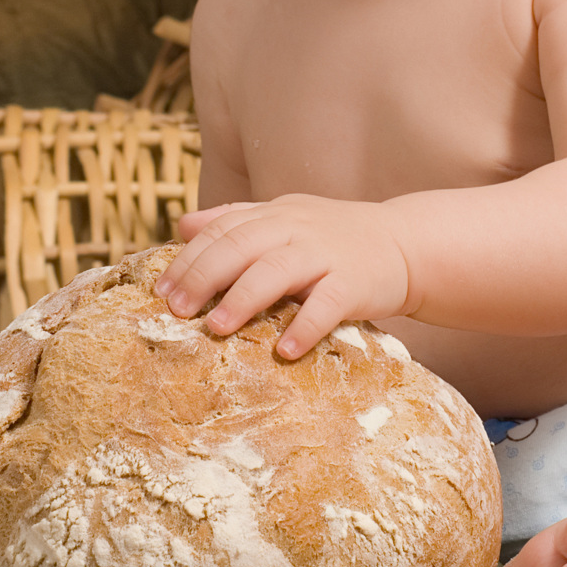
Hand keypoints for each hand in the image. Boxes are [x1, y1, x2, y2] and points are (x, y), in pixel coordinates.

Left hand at [156, 195, 411, 357]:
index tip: (161, 291)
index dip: (190, 258)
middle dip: (204, 277)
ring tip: (216, 328)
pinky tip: (285, 351)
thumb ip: (236, 219)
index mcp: (276, 214)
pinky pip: (328, 304)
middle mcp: (298, 228)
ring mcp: (327, 254)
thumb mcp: (286, 218)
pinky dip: (305, 326)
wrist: (405, 244)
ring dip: (244, 299)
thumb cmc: (334, 238)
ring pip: (278, 270)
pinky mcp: (355, 282)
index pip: (223, 229)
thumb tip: (182, 225)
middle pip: (241, 246)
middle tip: (175, 310)